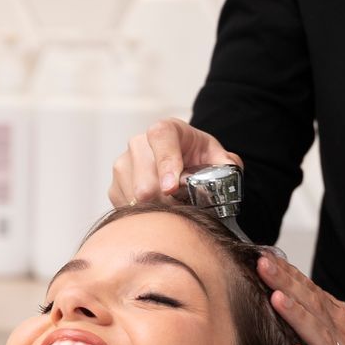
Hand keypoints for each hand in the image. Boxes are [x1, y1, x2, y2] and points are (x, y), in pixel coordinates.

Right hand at [107, 118, 243, 206]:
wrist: (177, 159)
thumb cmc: (194, 156)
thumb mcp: (213, 154)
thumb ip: (225, 162)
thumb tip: (230, 168)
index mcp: (165, 130)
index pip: (160, 140)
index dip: (166, 165)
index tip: (172, 187)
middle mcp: (138, 144)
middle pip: (145, 180)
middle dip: (166, 200)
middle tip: (185, 209)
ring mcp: (123, 165)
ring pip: (135, 197)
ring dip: (157, 209)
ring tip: (174, 208)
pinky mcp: (114, 186)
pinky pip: (128, 207)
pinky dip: (145, 214)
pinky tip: (159, 209)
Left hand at [260, 252, 344, 344]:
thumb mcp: (337, 331)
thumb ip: (311, 310)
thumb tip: (278, 286)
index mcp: (334, 318)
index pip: (307, 290)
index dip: (285, 272)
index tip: (261, 254)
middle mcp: (338, 335)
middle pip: (309, 305)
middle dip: (286, 284)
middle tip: (263, 265)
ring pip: (317, 335)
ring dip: (297, 316)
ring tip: (276, 299)